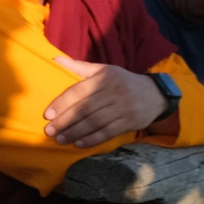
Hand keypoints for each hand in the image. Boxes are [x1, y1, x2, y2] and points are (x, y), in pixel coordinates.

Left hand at [45, 59, 168, 147]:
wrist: (155, 94)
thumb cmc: (123, 82)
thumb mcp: (105, 70)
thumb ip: (80, 67)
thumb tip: (55, 60)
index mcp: (106, 77)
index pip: (80, 91)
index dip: (62, 103)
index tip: (48, 115)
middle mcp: (115, 92)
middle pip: (85, 109)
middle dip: (65, 121)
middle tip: (49, 131)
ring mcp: (124, 108)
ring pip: (95, 122)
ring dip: (75, 132)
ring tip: (60, 139)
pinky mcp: (130, 121)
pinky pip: (108, 132)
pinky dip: (92, 139)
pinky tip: (79, 143)